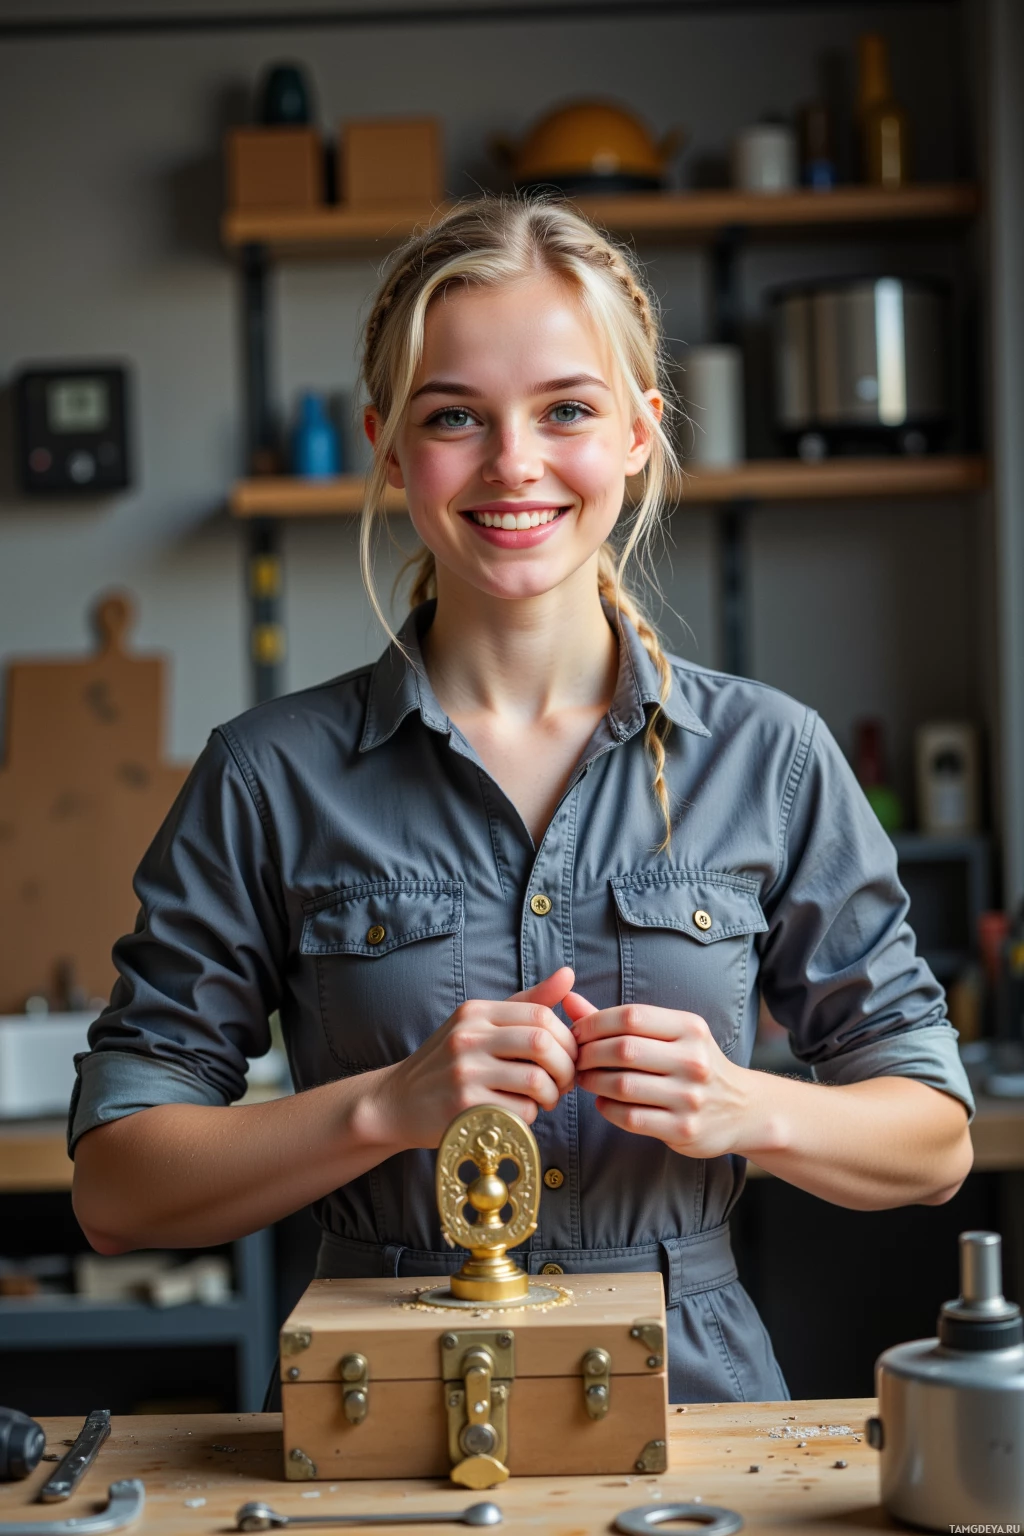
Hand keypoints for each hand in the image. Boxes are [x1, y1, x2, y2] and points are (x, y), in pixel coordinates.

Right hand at [370, 967, 577, 1150]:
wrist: (397, 1102)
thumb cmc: (448, 1063)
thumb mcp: (480, 1024)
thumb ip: (527, 1002)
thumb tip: (568, 974)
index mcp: (476, 1012)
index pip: (540, 1015)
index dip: (566, 1039)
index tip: (568, 1056)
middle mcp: (468, 1037)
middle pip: (542, 1044)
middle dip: (566, 1067)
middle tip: (565, 1081)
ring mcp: (464, 1072)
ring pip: (536, 1081)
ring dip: (552, 1095)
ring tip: (546, 1099)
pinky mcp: (463, 1107)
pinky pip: (519, 1112)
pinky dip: (531, 1116)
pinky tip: (520, 1113)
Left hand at [564, 991, 753, 1158]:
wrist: (743, 1109)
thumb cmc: (693, 1064)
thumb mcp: (669, 1034)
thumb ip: (618, 1020)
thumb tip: (569, 1000)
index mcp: (690, 1028)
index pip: (631, 1017)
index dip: (594, 1023)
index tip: (576, 1032)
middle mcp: (694, 1060)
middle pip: (624, 1049)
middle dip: (589, 1053)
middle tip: (575, 1058)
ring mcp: (690, 1097)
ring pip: (623, 1085)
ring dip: (593, 1082)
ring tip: (584, 1079)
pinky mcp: (684, 1129)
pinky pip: (630, 1117)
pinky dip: (607, 1109)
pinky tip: (603, 1102)